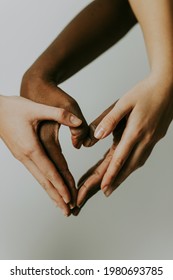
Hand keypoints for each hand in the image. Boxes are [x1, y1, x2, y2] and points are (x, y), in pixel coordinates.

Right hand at [21, 73, 88, 208]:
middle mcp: (26, 157)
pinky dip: (44, 182)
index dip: (61, 186)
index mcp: (31, 148)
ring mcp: (22, 157)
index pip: (50, 172)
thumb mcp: (36, 108)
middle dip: (57, 197)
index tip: (69, 199)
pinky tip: (49, 186)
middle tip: (68, 211)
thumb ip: (59, 114)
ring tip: (60, 204)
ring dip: (51, 192)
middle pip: (44, 181)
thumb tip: (78, 121)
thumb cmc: (13, 108)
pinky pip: (35, 173)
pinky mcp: (21, 154)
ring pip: (39, 179)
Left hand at [76, 76, 172, 211]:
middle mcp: (145, 140)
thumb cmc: (145, 92)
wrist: (169, 87)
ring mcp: (150, 141)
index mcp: (136, 132)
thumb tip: (96, 136)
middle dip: (112, 182)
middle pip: (126, 167)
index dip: (110, 175)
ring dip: (121, 177)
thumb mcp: (124, 102)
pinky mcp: (153, 139)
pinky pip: (140, 158)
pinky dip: (129, 168)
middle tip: (100, 194)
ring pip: (134, 165)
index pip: (120, 158)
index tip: (102, 189)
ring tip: (108, 188)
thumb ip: (109, 119)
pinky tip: (123, 171)